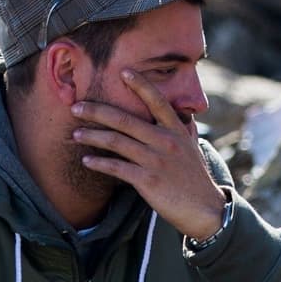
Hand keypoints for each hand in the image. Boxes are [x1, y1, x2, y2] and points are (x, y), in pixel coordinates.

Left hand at [73, 72, 228, 242]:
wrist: (205, 210)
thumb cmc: (195, 180)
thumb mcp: (191, 148)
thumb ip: (181, 130)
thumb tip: (179, 115)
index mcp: (176, 130)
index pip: (157, 101)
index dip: (140, 85)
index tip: (123, 71)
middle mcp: (165, 141)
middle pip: (124, 119)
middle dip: (96, 111)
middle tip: (76, 107)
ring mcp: (155, 160)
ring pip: (116, 142)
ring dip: (92, 136)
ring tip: (75, 134)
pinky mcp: (147, 180)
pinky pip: (116, 168)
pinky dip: (99, 163)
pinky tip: (87, 161)